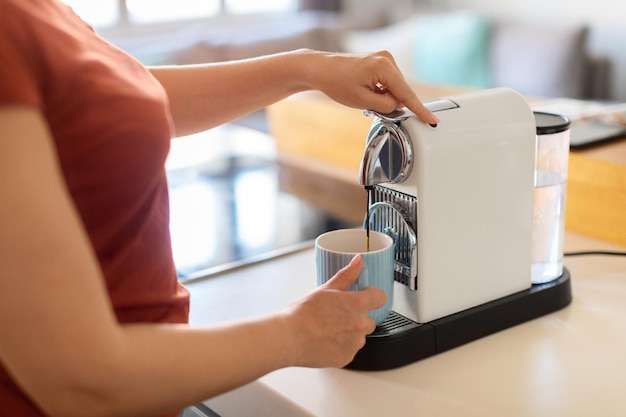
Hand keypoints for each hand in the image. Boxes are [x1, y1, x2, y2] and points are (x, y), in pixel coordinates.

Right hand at [282, 255, 386, 367]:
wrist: (289, 338)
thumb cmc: (303, 314)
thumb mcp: (325, 289)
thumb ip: (346, 275)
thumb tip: (358, 262)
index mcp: (357, 304)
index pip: (380, 297)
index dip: (372, 295)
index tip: (365, 296)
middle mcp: (360, 325)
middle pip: (369, 319)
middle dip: (357, 317)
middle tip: (337, 315)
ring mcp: (355, 343)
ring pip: (359, 336)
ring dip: (350, 332)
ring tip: (328, 329)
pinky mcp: (347, 358)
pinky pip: (349, 350)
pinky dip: (341, 346)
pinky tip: (326, 340)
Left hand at [303, 50, 438, 124]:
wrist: (321, 69)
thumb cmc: (336, 83)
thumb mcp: (362, 101)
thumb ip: (386, 106)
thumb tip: (398, 106)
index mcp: (384, 67)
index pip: (407, 94)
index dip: (420, 110)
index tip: (433, 120)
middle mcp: (387, 59)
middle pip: (400, 91)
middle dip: (390, 103)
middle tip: (367, 103)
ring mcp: (384, 58)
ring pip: (394, 88)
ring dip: (384, 97)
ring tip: (363, 94)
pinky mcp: (381, 61)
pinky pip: (389, 83)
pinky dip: (381, 91)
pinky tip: (366, 90)